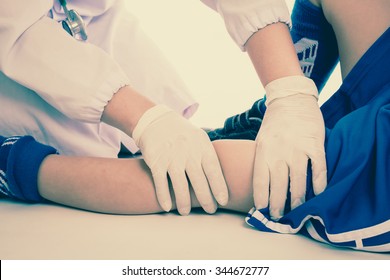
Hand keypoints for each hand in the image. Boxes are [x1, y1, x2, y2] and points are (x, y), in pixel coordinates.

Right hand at [132, 105, 228, 214]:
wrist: (156, 122)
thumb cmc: (183, 134)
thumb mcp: (199, 138)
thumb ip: (209, 156)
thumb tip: (222, 178)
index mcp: (202, 147)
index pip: (214, 170)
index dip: (219, 187)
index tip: (223, 201)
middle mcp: (188, 153)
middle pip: (199, 181)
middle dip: (205, 199)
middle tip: (210, 210)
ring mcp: (171, 158)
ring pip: (180, 186)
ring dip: (184, 202)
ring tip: (185, 212)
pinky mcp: (156, 162)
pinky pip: (161, 183)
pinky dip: (164, 197)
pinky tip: (168, 207)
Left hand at [253, 76, 326, 219]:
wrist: (291, 99)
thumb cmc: (274, 123)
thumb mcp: (261, 140)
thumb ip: (262, 159)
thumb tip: (264, 185)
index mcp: (263, 151)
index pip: (260, 180)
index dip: (261, 198)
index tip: (262, 210)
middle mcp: (279, 152)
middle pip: (279, 185)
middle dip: (278, 205)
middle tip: (279, 217)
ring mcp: (298, 148)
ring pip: (298, 181)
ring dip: (297, 199)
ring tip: (296, 210)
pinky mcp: (315, 144)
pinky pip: (318, 169)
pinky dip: (319, 183)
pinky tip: (318, 194)